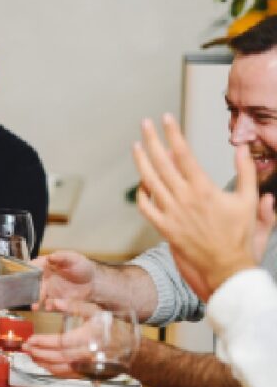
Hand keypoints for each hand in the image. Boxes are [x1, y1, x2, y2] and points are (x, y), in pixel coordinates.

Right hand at [31, 250, 96, 308]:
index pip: (34, 267)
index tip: (23, 274)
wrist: (95, 283)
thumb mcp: (74, 258)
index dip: (27, 270)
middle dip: (28, 289)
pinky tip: (48, 308)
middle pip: (33, 283)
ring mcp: (50, 290)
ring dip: (35, 300)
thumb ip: (62, 257)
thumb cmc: (84, 267)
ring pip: (39, 295)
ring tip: (34, 306)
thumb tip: (49, 256)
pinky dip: (47, 306)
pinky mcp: (57, 300)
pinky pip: (50, 304)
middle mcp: (45, 278)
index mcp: (47, 266)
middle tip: (26, 293)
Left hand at [133, 114, 260, 299]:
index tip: (166, 118)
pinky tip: (142, 182)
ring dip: (141, 161)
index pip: (183, 154)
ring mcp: (171, 213)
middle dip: (152, 140)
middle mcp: (184, 199)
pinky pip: (145, 206)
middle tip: (145, 124)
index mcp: (204, 189)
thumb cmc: (240, 237)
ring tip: (137, 145)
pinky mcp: (163, 227)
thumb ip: (246, 173)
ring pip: (149, 181)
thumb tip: (242, 148)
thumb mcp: (250, 202)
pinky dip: (141, 192)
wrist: (227, 268)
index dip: (173, 133)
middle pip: (161, 162)